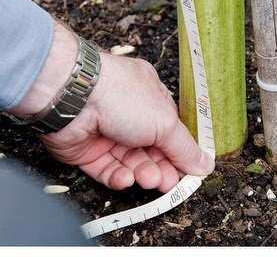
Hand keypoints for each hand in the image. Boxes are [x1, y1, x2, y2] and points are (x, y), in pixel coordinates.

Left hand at [41, 49, 213, 191]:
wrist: (71, 95)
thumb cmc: (117, 94)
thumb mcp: (164, 120)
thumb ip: (184, 147)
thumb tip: (205, 164)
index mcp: (146, 95)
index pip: (168, 129)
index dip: (178, 152)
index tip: (189, 172)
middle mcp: (125, 112)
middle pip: (150, 150)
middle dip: (161, 168)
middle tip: (167, 182)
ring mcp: (104, 131)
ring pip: (130, 163)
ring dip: (141, 173)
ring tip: (148, 178)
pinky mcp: (85, 149)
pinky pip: (107, 170)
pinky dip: (118, 177)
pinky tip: (125, 178)